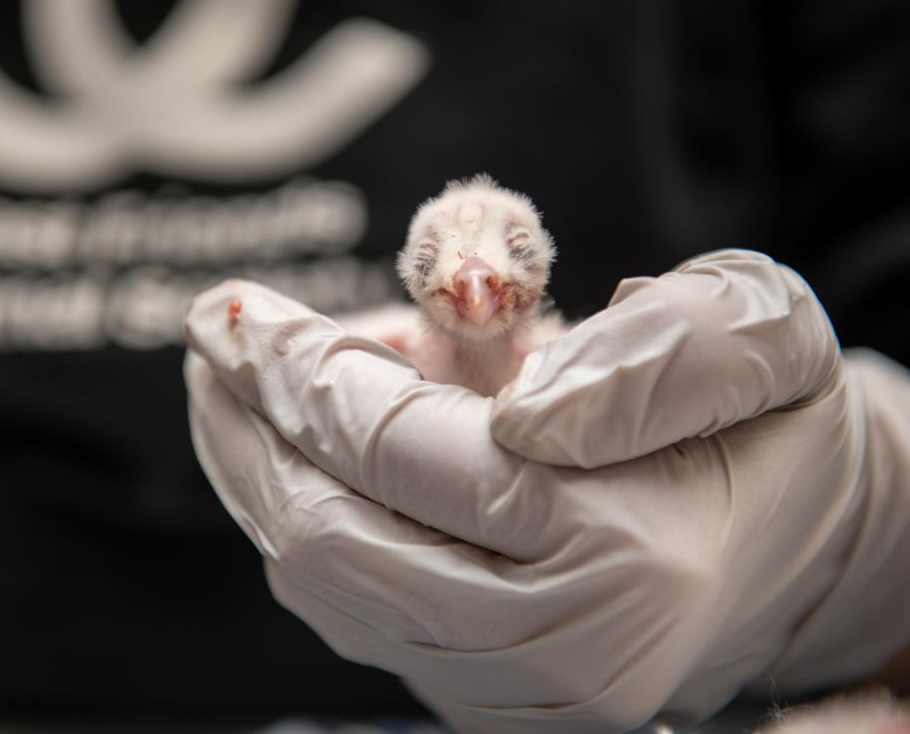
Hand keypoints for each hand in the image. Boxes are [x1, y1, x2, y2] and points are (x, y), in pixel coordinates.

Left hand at [183, 250, 909, 732]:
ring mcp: (517, 691)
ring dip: (263, 476)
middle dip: (247, 431)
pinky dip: (309, 523)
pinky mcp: (490, 698)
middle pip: (332, 537)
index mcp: (627, 553)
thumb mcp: (757, 338)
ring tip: (240, 390)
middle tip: (207, 345)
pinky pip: (355, 611)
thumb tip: (521, 407)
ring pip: (326, 585)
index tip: (232, 311)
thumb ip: (658, 357)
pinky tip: (310, 456)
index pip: (404, 451)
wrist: (799, 542)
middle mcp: (561, 650)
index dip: (299, 372)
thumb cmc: (771, 423)